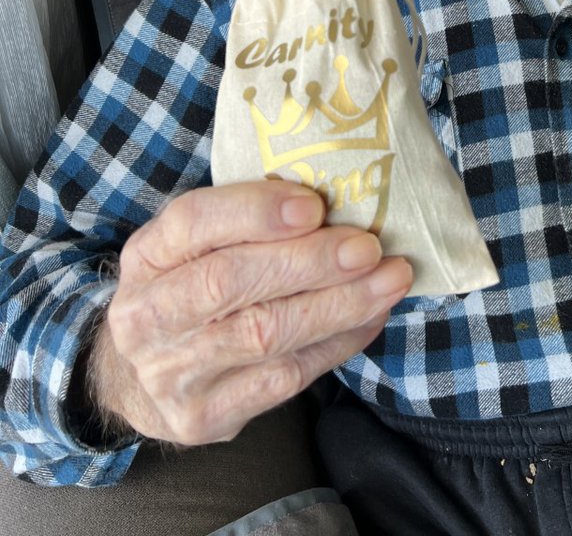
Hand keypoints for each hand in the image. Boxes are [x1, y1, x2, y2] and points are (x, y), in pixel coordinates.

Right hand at [89, 179, 411, 444]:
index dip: (255, 212)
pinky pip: (283, 379)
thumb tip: (334, 198)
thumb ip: (245, 222)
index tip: (313, 205)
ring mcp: (172, 374)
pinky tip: (369, 318)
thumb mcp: (194, 247)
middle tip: (368, 247)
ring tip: (389, 280)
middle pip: (231, 281)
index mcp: (147, 256)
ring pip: (264, 335)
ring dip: (338, 305)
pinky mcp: (205, 418)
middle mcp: (147, 316)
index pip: (193, 222)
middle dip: (310, 261)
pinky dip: (336, 344)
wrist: (138, 381)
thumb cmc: (187, 290)